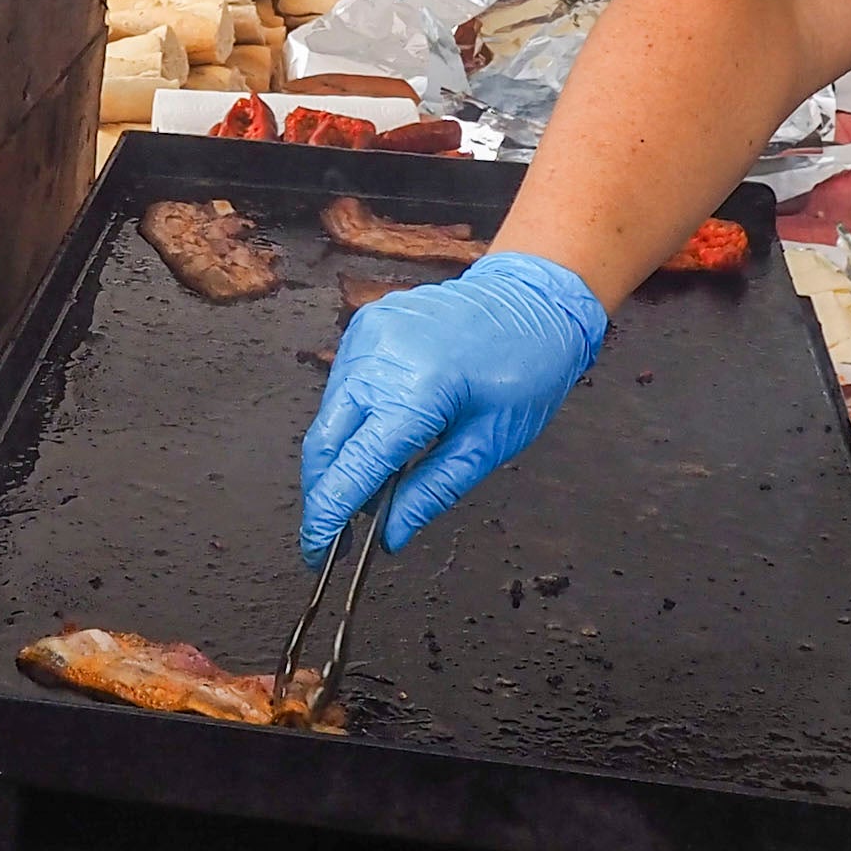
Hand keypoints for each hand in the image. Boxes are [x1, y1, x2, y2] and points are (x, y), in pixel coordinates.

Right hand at [298, 251, 608, 559]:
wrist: (531, 297)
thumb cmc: (526, 369)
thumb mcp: (489, 444)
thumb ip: (432, 491)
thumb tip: (391, 535)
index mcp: (417, 390)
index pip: (354, 467)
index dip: (330, 516)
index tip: (318, 553)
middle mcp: (379, 357)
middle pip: (324, 442)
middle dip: (323, 494)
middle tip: (335, 538)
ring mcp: (367, 335)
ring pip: (327, 415)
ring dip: (337, 458)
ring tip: (367, 491)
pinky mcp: (365, 326)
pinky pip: (342, 386)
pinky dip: (349, 421)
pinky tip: (375, 439)